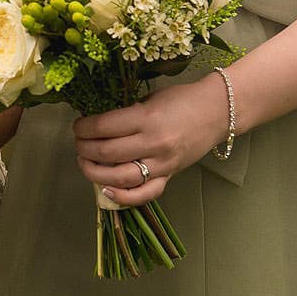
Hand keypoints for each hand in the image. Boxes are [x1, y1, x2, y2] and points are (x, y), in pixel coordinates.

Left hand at [74, 75, 229, 206]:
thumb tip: (97, 126)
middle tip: (78, 143)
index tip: (78, 126)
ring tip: (85, 163)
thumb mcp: (150, 99)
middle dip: (83, 148)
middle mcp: (153, 143)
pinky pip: (145, 193)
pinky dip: (123, 196)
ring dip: (94, 172)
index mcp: (146, 118)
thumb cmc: (183, 99)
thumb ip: (126, 114)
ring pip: (120, 177)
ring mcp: (162, 163)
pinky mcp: (170, 175)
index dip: (83, 128)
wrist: (218, 111)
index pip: (103, 127)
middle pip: (106, 153)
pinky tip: (106, 190)